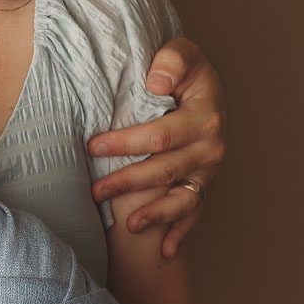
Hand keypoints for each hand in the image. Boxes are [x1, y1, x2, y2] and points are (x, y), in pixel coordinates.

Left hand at [89, 37, 226, 255]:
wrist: (204, 86)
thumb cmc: (184, 69)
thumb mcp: (182, 52)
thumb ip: (171, 61)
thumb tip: (155, 82)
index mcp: (204, 117)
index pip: (160, 135)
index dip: (125, 142)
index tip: (92, 145)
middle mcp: (211, 148)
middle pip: (165, 170)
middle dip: (128, 182)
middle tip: (95, 189)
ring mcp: (209, 170)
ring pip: (182, 198)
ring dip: (156, 215)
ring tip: (130, 227)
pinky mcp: (205, 183)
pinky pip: (195, 211)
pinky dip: (182, 232)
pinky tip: (166, 252)